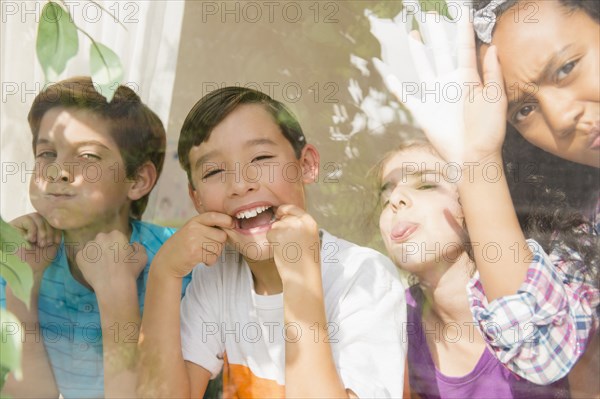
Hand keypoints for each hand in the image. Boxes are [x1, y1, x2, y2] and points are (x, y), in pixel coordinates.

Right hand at [9, 213, 60, 274]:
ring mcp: (23, 224)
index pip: (52, 219)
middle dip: (49, 231)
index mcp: (42, 228)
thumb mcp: (54, 243)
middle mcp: (32, 224)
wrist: (28, 269)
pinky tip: (30, 240)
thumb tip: (61, 220)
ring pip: (37, 216)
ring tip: (40, 243)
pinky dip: (33, 230)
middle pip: (45, 217)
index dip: (56, 228)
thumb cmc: (41, 258)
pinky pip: (28, 219)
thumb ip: (57, 231)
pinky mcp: (14, 225)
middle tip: (47, 244)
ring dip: (42, 231)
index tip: (56, 241)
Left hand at [76, 230, 146, 293]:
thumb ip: (138, 247)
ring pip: (92, 248)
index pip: (116, 237)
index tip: (121, 255)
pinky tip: (94, 270)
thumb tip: (133, 245)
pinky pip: (83, 257)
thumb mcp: (143, 257)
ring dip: (96, 254)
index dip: (119, 246)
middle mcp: (100, 237)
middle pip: (103, 240)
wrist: (114, 286)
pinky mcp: (79, 257)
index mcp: (116, 235)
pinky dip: (87, 262)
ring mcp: (88, 247)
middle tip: (110, 261)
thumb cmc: (130, 271)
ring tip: (101, 267)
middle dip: (106, 247)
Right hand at [153, 212, 234, 277]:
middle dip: (220, 244)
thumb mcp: (192, 230)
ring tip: (204, 253)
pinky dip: (210, 261)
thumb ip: (207, 226)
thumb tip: (232, 224)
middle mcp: (194, 229)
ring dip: (215, 254)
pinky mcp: (194, 254)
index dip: (227, 220)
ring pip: (219, 248)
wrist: (167, 261)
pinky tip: (202, 260)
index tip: (233, 224)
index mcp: (194, 221)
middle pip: (222, 235)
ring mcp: (193, 241)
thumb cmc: (184, 245)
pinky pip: (213, 257)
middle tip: (210, 247)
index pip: (214, 216)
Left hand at [266, 205, 319, 280]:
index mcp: (310, 221)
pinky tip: (282, 251)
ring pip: (275, 226)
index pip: (292, 208)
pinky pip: (270, 233)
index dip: (284, 211)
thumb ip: (300, 227)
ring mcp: (289, 226)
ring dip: (277, 237)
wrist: (304, 277)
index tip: (279, 214)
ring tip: (288, 249)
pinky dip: (272, 242)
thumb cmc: (306, 262)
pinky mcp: (278, 233)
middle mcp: (300, 221)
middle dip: (281, 228)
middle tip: (289, 245)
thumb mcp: (310, 238)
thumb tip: (284, 218)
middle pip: (282, 217)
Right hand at [373, 9, 506, 164]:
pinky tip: (390, 77)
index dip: (463, 29)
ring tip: (414, 34)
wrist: (473, 155)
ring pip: (424, 67)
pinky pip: (407, 97)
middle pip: (441, 52)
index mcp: (468, 78)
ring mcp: (435, 96)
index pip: (464, 47)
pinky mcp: (423, 111)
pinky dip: (397, 88)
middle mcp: (450, 83)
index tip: (461, 10)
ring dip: (418, 51)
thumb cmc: (489, 129)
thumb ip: (492, 72)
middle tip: (430, 14)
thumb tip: (492, 47)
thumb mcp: (496, 98)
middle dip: (436, 33)